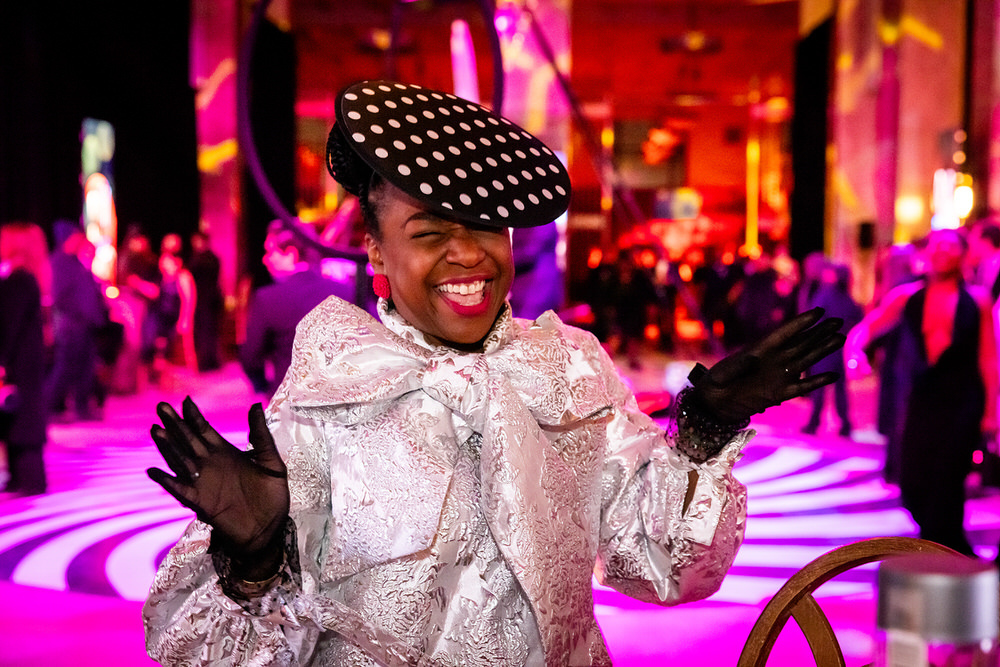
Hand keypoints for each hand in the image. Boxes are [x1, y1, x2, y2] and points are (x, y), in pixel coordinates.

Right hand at [147, 397, 289, 561]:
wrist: (269, 529)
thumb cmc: (272, 495)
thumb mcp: (271, 461)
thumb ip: (261, 435)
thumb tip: (256, 405)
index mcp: (225, 453)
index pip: (205, 430)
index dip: (194, 416)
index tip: (184, 400)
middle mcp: (210, 465)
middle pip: (188, 441)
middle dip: (175, 424)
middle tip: (162, 407)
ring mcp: (203, 483)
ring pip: (180, 460)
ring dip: (168, 447)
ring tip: (156, 430)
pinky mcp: (201, 502)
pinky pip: (180, 490)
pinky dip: (167, 481)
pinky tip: (154, 471)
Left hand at [688, 307, 845, 422]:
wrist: (713, 404)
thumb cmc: (714, 384)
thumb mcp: (721, 374)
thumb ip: (736, 366)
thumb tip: (753, 359)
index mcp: (759, 349)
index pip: (784, 332)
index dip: (801, 322)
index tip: (818, 312)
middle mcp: (773, 360)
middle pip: (801, 342)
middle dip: (819, 332)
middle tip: (838, 321)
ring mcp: (778, 376)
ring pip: (806, 360)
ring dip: (823, 350)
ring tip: (840, 338)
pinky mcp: (779, 394)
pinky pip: (802, 387)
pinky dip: (817, 382)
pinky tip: (833, 375)